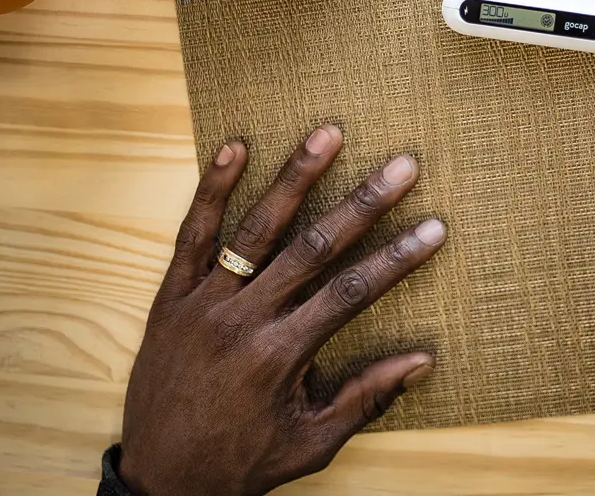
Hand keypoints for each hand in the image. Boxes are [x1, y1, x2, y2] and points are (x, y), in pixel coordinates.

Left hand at [118, 126, 445, 495]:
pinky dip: (212, 190)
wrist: (160, 479)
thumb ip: (365, 397)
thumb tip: (421, 361)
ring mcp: (203, 303)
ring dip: (295, 178)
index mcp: (280, 356)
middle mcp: (243, 320)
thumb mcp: (311, 443)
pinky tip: (233, 148)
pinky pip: (192, 235)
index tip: (434, 228)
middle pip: (313, 248)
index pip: (351, 293)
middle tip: (401, 165)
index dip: (397, 258)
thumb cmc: (242, 462)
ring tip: (327, 134)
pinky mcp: (171, 297)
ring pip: (255, 228)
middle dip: (363, 204)